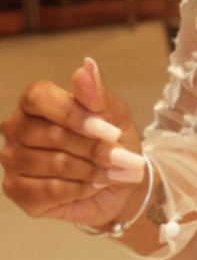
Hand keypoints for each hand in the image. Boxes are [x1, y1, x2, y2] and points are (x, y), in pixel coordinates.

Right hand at [0, 57, 146, 230]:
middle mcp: (16, 127)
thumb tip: (86, 67)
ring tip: (110, 172)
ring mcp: (12, 159)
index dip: (76, 115)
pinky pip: (50, 191)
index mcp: (35, 102)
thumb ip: (97, 94)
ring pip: (55, 165)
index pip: (40, 98)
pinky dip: (80, 190)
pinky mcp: (16, 190)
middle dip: (96, 149)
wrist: (117, 183)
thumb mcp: (114, 115)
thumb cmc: (111, 142)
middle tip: (121, 158)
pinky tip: (91, 187)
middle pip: (54, 135)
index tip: (112, 132)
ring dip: (93, 171)